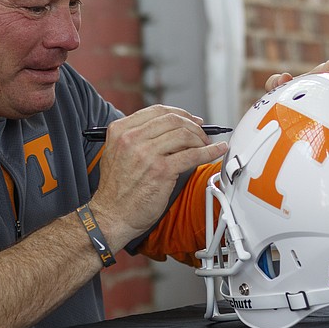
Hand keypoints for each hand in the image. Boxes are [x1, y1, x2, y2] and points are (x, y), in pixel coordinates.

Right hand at [89, 105, 227, 246]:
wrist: (111, 216)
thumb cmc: (116, 190)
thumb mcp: (117, 153)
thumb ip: (137, 138)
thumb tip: (170, 129)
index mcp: (120, 131)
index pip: (157, 111)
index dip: (180, 113)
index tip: (191, 120)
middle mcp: (131, 138)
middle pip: (172, 119)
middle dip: (192, 125)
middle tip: (202, 133)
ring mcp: (146, 154)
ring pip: (184, 134)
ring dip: (200, 138)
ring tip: (206, 145)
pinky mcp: (161, 171)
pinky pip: (192, 155)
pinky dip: (209, 151)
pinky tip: (217, 150)